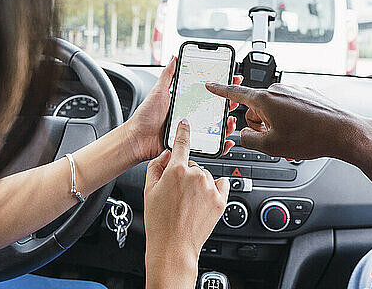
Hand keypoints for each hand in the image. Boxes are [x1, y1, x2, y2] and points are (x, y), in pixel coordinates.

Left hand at [126, 57, 240, 163]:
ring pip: (216, 128)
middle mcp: (191, 116)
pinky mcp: (192, 143)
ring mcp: (192, 130)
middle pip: (215, 110)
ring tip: (230, 120)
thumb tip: (173, 57)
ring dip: (227, 124)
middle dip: (228, 105)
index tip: (231, 80)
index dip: (220, 87)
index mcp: (185, 102)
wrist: (137, 139)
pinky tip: (226, 140)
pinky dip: (221, 144)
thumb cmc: (145, 117)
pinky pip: (210, 145)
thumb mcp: (158, 92)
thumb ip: (167, 75)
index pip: (207, 93)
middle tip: (235, 100)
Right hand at [144, 120, 229, 287]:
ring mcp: (210, 188)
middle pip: (193, 164)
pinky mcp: (221, 200)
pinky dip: (215, 188)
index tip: (186, 123)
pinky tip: (203, 200)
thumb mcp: (149, 190)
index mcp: (176, 170)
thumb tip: (165, 155)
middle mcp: (196, 175)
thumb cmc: (159, 222)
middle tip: (176, 194)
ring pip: (205, 175)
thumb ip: (156, 167)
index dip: (184, 131)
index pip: (182, 143)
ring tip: (187, 203)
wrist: (173, 247)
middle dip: (186, 174)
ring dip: (199, 183)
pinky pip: (222, 184)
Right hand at [205, 82, 371, 161]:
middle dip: (261, 125)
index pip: (235, 93)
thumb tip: (244, 137)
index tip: (210, 85)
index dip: (220, 90)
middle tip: (275, 140)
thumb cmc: (312, 138)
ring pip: (274, 109)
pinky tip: (304, 132)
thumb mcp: (272, 147)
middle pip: (257, 108)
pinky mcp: (308, 94)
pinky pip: (290, 107)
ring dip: (277, 124)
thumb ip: (249, 142)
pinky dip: (292, 120)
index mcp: (265, 99)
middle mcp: (279, 89)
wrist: (344, 132)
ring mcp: (295, 90)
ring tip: (293, 138)